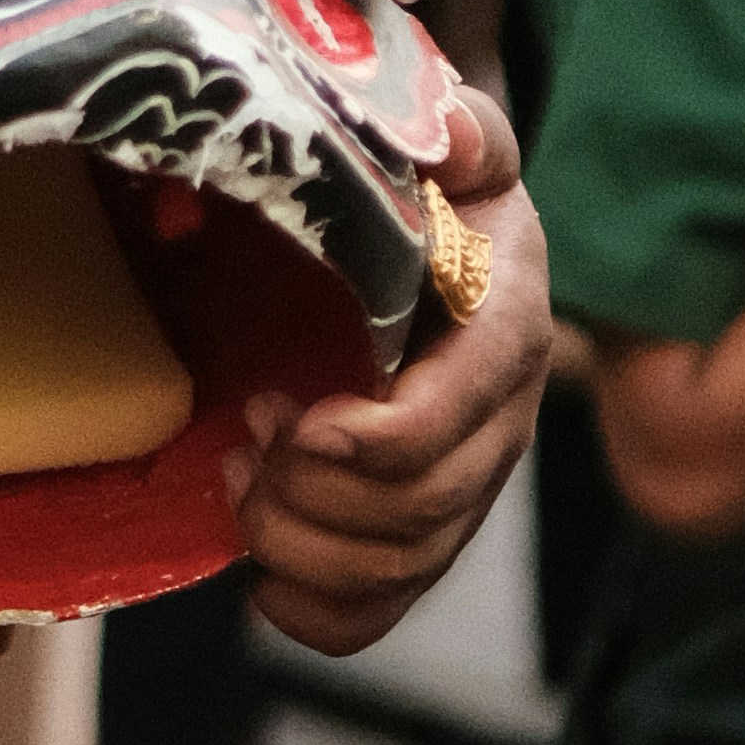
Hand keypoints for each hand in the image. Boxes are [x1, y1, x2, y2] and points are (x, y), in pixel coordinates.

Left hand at [237, 85, 551, 657]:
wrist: (415, 220)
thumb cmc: (412, 175)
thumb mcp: (435, 132)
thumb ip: (453, 129)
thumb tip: (453, 137)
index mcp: (507, 318)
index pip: (461, 412)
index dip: (377, 439)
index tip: (287, 415)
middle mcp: (502, 415)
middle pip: (427, 508)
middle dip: (317, 493)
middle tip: (240, 432)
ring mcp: (464, 480)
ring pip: (401, 567)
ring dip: (301, 543)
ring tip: (238, 476)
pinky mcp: (422, 527)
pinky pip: (381, 614)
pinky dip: (314, 613)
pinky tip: (259, 574)